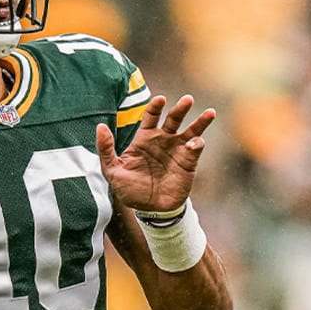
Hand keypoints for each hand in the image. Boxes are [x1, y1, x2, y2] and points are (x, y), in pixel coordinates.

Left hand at [95, 94, 215, 212]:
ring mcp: (178, 150)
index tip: (160, 99)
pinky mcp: (189, 162)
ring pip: (191, 130)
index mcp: (145, 139)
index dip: (156, 107)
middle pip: (174, 119)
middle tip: (188, 100)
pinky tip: (194, 143)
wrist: (150, 210)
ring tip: (210, 113)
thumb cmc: (130, 189)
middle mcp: (163, 141)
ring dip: (200, 121)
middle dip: (181, 108)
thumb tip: (100, 127)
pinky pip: (196, 148)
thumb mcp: (112, 170)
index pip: (151, 116)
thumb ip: (106, 149)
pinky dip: (197, 144)